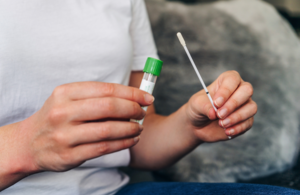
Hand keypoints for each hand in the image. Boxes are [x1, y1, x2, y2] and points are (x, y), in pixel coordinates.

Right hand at [5, 82, 153, 172]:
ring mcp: (64, 135)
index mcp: (65, 93)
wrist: (28, 143)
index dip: (132, 93)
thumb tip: (132, 97)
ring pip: (108, 129)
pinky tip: (132, 139)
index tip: (147, 97)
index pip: (106, 89)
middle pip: (109, 107)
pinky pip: (104, 148)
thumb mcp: (68, 100)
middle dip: (133, 109)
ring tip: (139, 127)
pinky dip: (123, 143)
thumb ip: (96, 97)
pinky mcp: (69, 156)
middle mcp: (63, 112)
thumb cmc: (56, 118)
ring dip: (130, 128)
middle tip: (143, 112)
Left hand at [185, 71, 256, 141]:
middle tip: (219, 114)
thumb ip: (205, 107)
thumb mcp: (196, 104)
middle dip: (233, 104)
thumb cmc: (199, 108)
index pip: (232, 79)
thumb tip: (214, 113)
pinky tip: (226, 131)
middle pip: (247, 90)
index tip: (216, 103)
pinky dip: (238, 128)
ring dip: (236, 117)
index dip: (226, 91)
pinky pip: (248, 123)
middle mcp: (239, 90)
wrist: (198, 124)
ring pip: (251, 107)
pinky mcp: (246, 120)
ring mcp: (245, 105)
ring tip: (221, 124)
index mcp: (227, 80)